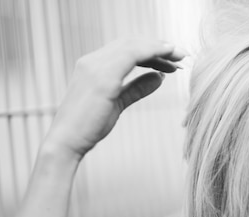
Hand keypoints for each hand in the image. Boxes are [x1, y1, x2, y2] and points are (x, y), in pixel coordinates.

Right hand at [44, 38, 185, 159]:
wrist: (66, 142)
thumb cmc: (89, 127)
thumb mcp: (118, 103)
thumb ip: (137, 88)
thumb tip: (159, 77)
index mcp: (93, 65)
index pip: (126, 49)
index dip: (151, 52)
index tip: (171, 61)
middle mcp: (92, 60)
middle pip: (131, 43)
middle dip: (158, 47)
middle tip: (181, 56)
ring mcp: (96, 66)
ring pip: (133, 46)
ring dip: (159, 49)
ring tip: (179, 58)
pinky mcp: (103, 78)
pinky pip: (132, 55)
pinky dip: (152, 53)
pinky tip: (167, 61)